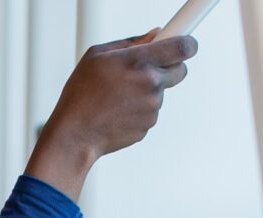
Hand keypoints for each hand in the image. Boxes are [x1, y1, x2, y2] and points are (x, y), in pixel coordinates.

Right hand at [27, 31, 196, 197]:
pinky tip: (118, 111)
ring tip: (118, 96)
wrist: (74, 135)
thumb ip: (131, 42)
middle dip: (168, 67)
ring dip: (147, 91)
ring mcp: (152, 107)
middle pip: (180, 70)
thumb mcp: (97, 56)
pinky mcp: (148, 125)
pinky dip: (139, 109)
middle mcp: (150, 84)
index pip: (183, 47)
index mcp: (140, 61)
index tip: (186, 44)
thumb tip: (155, 36)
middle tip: (147, 69)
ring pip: (161, 92)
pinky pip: (151, 111)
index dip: (188, 44)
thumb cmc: (80, 95)